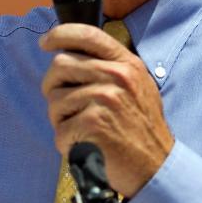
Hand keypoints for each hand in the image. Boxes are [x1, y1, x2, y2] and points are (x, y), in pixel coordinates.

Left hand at [40, 23, 173, 196]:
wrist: (156, 168)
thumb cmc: (139, 129)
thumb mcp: (136, 87)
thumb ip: (109, 67)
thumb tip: (68, 53)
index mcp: (126, 64)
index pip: (87, 34)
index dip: (60, 34)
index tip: (45, 42)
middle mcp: (117, 76)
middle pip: (60, 65)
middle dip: (52, 86)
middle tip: (62, 106)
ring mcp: (106, 98)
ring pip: (55, 99)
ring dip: (60, 119)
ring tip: (80, 131)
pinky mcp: (94, 123)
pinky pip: (60, 129)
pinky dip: (66, 142)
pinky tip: (83, 147)